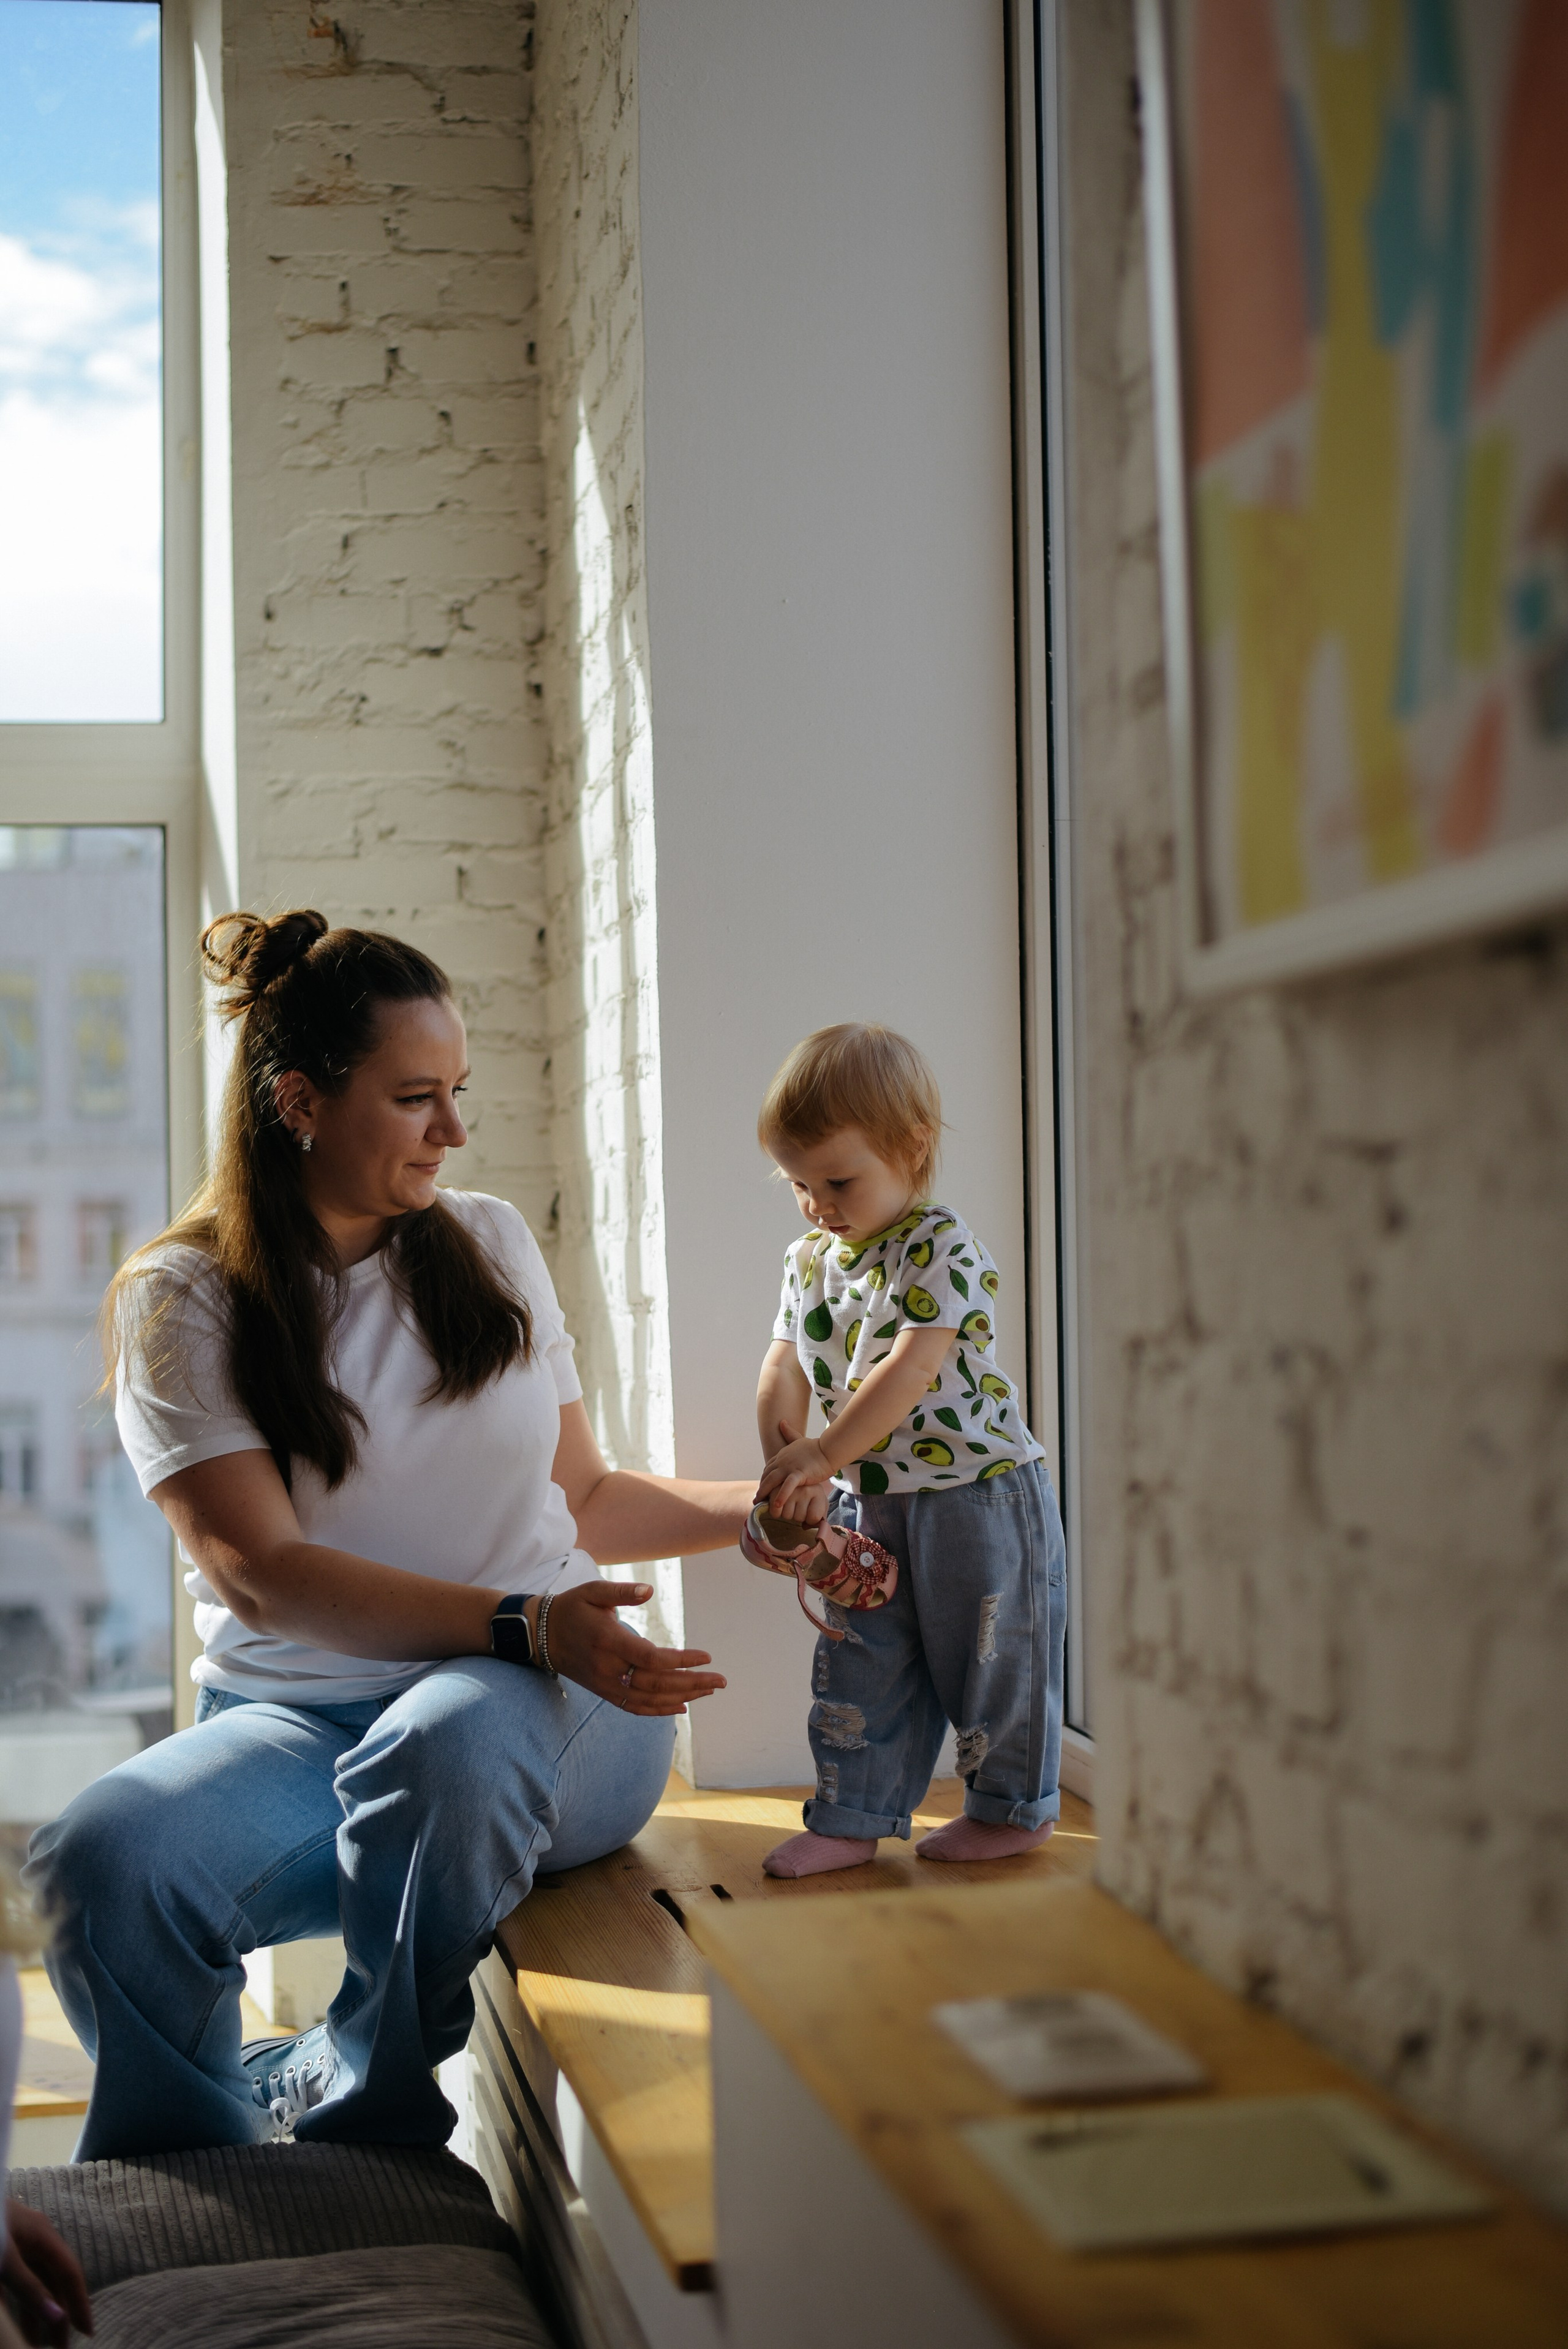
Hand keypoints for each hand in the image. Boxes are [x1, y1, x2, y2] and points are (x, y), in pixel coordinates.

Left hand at [2, 2203, 92, 2344]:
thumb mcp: (5, 2261)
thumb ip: (29, 2289)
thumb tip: (58, 2318)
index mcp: (42, 2235)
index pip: (69, 2272)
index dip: (79, 2302)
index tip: (87, 2332)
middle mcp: (35, 2238)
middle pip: (53, 2280)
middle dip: (59, 2315)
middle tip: (62, 2348)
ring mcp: (17, 2243)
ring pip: (35, 2283)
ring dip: (37, 2314)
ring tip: (37, 2345)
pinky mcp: (3, 2250)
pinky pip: (18, 2282)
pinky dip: (20, 2304)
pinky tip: (16, 2325)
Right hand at [537, 1581, 726, 1715]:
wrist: (541, 1636)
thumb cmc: (572, 1608)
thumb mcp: (593, 1591)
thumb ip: (622, 1593)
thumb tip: (650, 1592)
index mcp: (609, 1642)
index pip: (652, 1659)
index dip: (682, 1661)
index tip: (706, 1656)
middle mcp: (609, 1669)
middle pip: (657, 1683)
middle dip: (693, 1683)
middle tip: (721, 1681)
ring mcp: (607, 1685)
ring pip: (650, 1699)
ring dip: (683, 1697)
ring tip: (709, 1690)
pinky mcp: (605, 1692)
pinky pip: (635, 1707)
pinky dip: (660, 1711)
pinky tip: (682, 1707)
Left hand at [756, 1422, 833, 1518]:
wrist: (828, 1449)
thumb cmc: (815, 1446)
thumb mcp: (799, 1439)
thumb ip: (789, 1433)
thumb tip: (782, 1422)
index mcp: (782, 1455)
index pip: (768, 1469)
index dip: (763, 1479)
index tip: (761, 1489)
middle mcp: (782, 1461)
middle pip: (767, 1476)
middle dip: (760, 1489)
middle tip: (756, 1501)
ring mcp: (790, 1466)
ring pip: (772, 1480)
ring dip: (765, 1493)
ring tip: (761, 1504)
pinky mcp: (799, 1473)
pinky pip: (787, 1486)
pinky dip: (781, 1495)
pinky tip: (777, 1505)